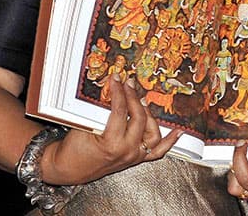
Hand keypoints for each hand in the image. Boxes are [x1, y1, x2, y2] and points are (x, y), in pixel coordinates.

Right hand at [42, 75, 181, 184]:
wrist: (68, 169)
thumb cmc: (73, 149)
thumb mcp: (83, 125)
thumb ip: (100, 108)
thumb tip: (114, 87)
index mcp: (112, 144)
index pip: (121, 111)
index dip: (119, 92)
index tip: (116, 79)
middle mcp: (127, 152)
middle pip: (139, 118)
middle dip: (133, 98)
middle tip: (128, 84)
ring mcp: (134, 157)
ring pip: (153, 132)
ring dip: (149, 114)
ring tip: (142, 100)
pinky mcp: (137, 159)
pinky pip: (158, 151)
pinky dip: (170, 141)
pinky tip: (179, 132)